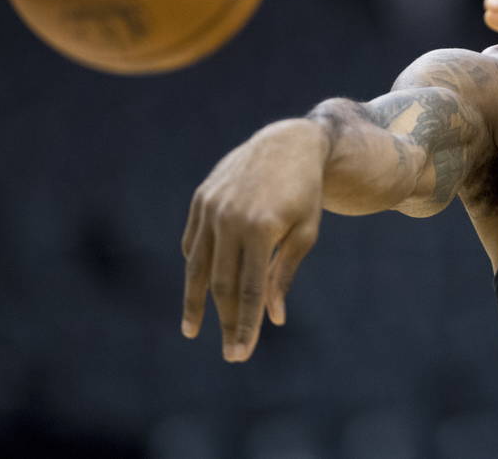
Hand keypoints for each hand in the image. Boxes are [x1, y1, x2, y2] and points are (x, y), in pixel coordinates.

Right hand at [180, 118, 326, 361]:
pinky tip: (198, 286)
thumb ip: (284, 274)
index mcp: (260, 229)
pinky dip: (195, 265)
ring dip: (195, 301)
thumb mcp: (304, 233)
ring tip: (193, 329)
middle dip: (224, 320)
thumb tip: (274, 319)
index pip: (248, 290)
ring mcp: (210, 208)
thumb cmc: (304, 193)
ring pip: (197, 266)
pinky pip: (193, 242)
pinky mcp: (201, 199)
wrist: (287, 143)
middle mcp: (229, 219)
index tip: (240, 354)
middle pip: (220, 283)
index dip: (245, 325)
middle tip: (229, 351)